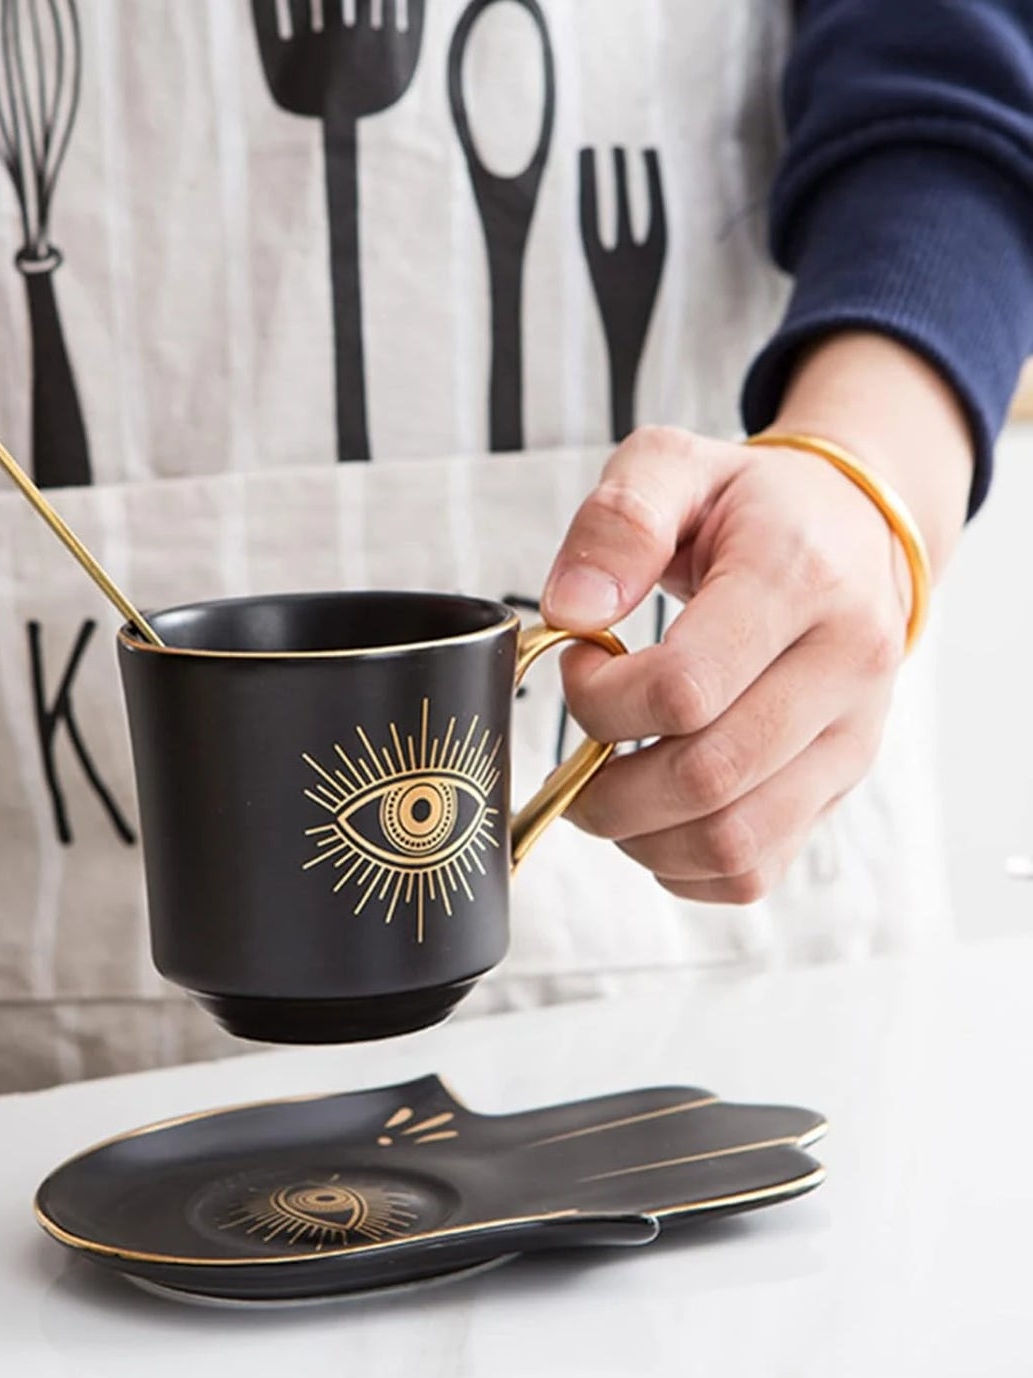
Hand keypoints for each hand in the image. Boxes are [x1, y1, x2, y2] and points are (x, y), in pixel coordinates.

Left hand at [541, 333, 972, 902]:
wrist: (851, 531)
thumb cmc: (747, 505)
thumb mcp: (674, 465)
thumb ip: (617, 520)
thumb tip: (569, 611)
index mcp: (798, 581)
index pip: (686, 690)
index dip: (601, 699)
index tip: (577, 666)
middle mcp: (843, 669)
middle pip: (708, 778)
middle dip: (606, 787)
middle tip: (574, 755)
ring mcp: (849, 739)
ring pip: (733, 842)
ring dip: (638, 837)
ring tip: (606, 790)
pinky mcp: (837, 788)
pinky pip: (754, 869)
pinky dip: (681, 866)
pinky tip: (651, 817)